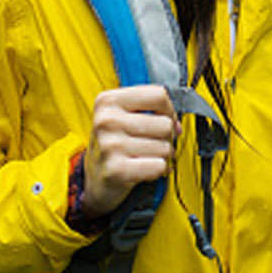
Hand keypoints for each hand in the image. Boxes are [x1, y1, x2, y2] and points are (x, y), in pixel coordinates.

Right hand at [81, 85, 180, 217]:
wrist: (94, 177)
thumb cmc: (114, 144)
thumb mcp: (123, 116)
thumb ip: (152, 111)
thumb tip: (177, 125)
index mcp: (108, 101)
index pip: (158, 95)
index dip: (168, 110)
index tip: (162, 119)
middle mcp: (107, 120)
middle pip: (165, 124)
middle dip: (166, 137)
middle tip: (152, 143)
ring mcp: (110, 145)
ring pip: (165, 147)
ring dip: (162, 156)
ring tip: (146, 156)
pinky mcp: (116, 170)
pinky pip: (159, 166)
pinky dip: (158, 170)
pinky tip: (145, 168)